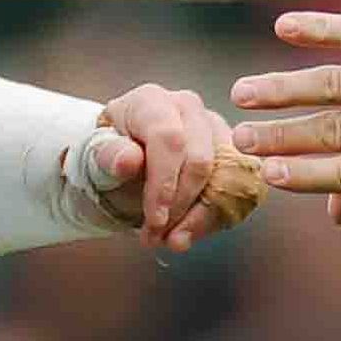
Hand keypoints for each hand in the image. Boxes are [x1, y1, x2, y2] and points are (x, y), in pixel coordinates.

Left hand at [77, 83, 256, 249]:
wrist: (129, 157)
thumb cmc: (113, 155)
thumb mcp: (97, 156)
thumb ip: (109, 156)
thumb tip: (128, 160)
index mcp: (153, 101)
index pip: (168, 139)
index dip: (164, 185)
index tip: (155, 220)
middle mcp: (189, 108)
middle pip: (201, 161)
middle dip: (180, 208)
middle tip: (156, 238)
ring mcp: (217, 128)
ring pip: (228, 178)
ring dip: (202, 219)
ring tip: (173, 240)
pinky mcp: (235, 152)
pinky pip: (243, 190)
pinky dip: (218, 218)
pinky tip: (192, 229)